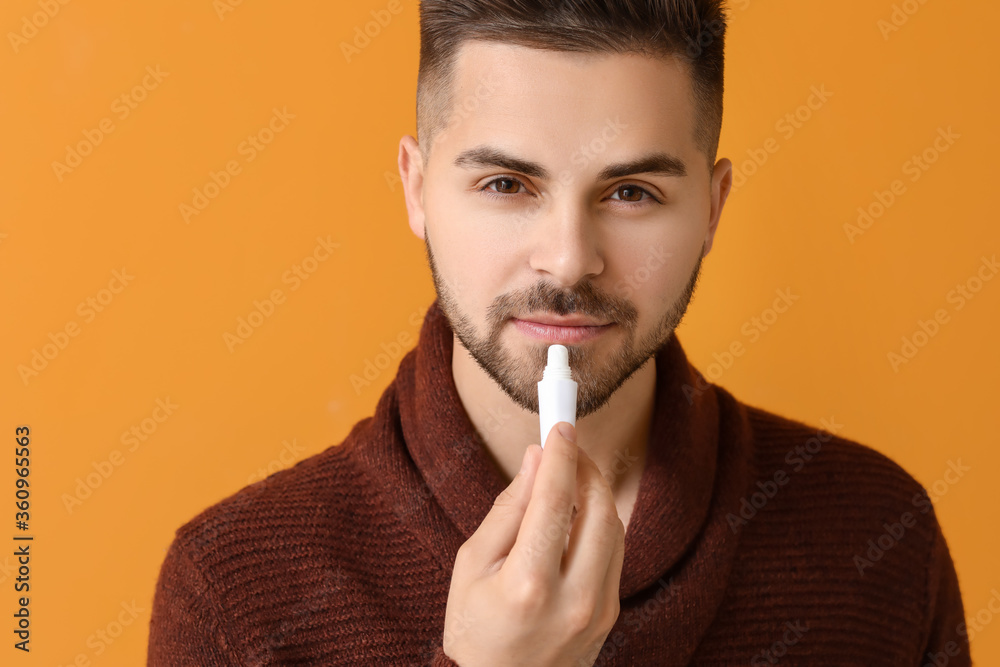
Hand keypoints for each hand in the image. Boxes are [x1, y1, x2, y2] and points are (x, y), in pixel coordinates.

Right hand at [441, 421, 624, 666]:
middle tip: (569, 448)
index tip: (561, 428)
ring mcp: (598, 611)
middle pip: (600, 511)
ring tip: (571, 477)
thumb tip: (536, 460)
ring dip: (597, 494)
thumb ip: (507, 509)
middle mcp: (573, 599)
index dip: (561, 456)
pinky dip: (601, 525)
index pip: (556, 501)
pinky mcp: (610, 616)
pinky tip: (578, 515)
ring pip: (616, 531)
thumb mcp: (471, 565)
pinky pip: (615, 554)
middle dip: (588, 470)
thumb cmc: (474, 628)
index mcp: (528, 585)